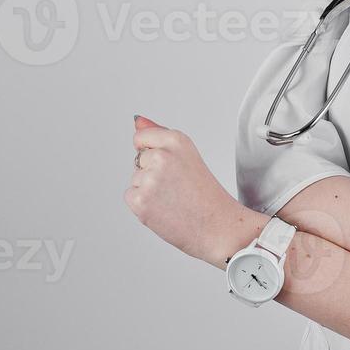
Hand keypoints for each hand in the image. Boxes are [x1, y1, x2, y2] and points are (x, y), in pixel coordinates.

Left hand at [124, 114, 249, 265]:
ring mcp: (150, 179)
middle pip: (138, 160)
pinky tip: (164, 209)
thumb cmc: (207, 197)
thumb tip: (137, 121)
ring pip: (135, 179)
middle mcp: (162, 156)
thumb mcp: (187, 156)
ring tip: (174, 199)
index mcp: (177, 140)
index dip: (153, 153)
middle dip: (152, 173)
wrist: (218, 227)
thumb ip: (159, 136)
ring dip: (148, 191)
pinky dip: (143, 206)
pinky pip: (130, 196)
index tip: (171, 167)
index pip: (142, 137)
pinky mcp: (140, 201)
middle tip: (177, 187)